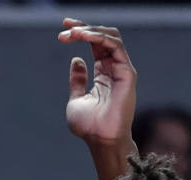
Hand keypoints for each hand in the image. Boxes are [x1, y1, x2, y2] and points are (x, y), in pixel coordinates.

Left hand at [59, 20, 136, 144]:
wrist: (100, 140)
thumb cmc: (89, 126)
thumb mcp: (76, 99)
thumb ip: (77, 80)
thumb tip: (76, 60)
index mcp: (104, 73)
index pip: (95, 44)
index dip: (81, 32)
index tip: (63, 29)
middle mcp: (114, 69)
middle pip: (103, 36)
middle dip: (83, 27)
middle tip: (65, 28)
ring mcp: (122, 70)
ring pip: (111, 37)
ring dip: (90, 30)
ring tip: (73, 31)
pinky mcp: (127, 73)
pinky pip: (116, 47)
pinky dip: (99, 38)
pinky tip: (84, 36)